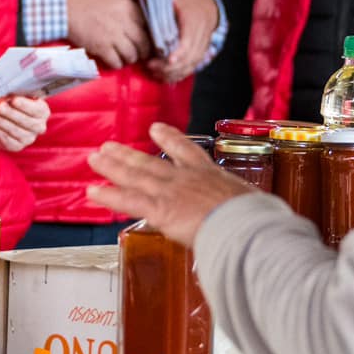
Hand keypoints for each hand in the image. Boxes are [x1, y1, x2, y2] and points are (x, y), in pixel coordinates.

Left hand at [0, 94, 48, 152]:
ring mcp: (29, 138)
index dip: (25, 105)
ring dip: (0, 121)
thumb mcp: (15, 96)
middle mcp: (39, 126)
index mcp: (42, 111)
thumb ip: (13, 95)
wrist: (4, 119)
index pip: (37, 109)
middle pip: (26, 121)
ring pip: (15, 130)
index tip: (13, 99)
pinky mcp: (17, 146)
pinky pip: (7, 139)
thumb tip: (5, 95)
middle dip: (10, 113)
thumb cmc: (11, 104)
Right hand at [66, 0, 149, 68]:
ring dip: (130, 59)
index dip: (152, 34)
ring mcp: (113, 36)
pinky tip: (114, 61)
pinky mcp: (101, 47)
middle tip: (140, 52)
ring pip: (132, 55)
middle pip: (144, 43)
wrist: (63, 7)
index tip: (149, 38)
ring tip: (126, 57)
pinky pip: (116, 62)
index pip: (151, 25)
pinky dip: (117, 64)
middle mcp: (125, 22)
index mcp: (129, 7)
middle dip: (143, 51)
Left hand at [86, 122, 253, 247]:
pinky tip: (92, 192)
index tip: (157, 129)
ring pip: (135, 176)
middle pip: (151, 162)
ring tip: (95, 159)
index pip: (187, 151)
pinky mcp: (160, 209)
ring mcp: (171, 191)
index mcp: (210, 175)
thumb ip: (247, 209)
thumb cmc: (257, 219)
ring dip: (112, 167)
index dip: (169, 139)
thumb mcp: (255, 205)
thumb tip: (260, 219)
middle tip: (109, 146)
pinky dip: (109, 196)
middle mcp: (186, 178)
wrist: (247, 225)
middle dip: (128, 155)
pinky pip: (128, 200)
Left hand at [144, 0, 219, 83]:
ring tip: (155, 73)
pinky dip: (180, 74)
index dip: (180, 51)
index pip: (190, 38)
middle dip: (171, 66)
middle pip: (190, 56)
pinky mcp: (201, 53)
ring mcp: (203, 45)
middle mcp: (202, 33)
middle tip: (150, 67)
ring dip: (174, 72)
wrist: (206, 6)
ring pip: (192, 64)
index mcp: (194, 18)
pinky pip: (192, 67)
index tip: (168, 60)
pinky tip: (165, 77)